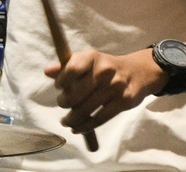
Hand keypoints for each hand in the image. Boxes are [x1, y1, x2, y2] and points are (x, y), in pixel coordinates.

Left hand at [43, 48, 163, 133]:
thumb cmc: (105, 67)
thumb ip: (67, 67)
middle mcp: (104, 70)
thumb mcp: (88, 61)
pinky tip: (77, 128)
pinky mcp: (124, 101)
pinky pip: (99, 119)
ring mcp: (115, 86)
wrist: (138, 72)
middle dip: (64, 103)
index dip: (61, 81)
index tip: (59, 87)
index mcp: (92, 57)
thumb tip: (47, 71)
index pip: (71, 69)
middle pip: (76, 94)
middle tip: (62, 104)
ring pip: (86, 109)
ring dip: (72, 119)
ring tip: (66, 121)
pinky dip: (85, 126)